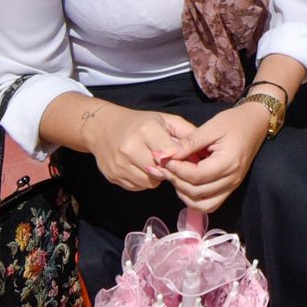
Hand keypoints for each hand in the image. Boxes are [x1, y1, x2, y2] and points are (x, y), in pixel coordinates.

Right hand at [79, 102, 195, 190]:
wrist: (102, 127)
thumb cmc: (140, 123)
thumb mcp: (165, 120)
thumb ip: (187, 133)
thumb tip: (205, 152)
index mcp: (145, 130)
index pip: (171, 153)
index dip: (180, 158)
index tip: (184, 158)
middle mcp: (129, 148)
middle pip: (161, 171)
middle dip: (169, 168)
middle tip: (170, 162)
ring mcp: (119, 164)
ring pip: (150, 182)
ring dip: (156, 176)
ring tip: (154, 163)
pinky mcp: (113, 176)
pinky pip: (137, 186)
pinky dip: (143, 180)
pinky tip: (141, 167)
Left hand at [155, 105, 270, 212]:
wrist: (256, 124)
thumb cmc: (234, 121)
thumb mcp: (211, 126)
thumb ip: (188, 143)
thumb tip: (164, 154)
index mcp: (228, 162)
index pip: (196, 175)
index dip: (176, 169)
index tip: (162, 158)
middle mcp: (231, 179)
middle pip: (196, 192)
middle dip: (175, 180)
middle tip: (163, 166)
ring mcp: (232, 186)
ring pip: (202, 204)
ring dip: (184, 194)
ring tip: (174, 176)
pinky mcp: (230, 188)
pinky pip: (209, 204)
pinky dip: (194, 199)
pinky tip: (186, 184)